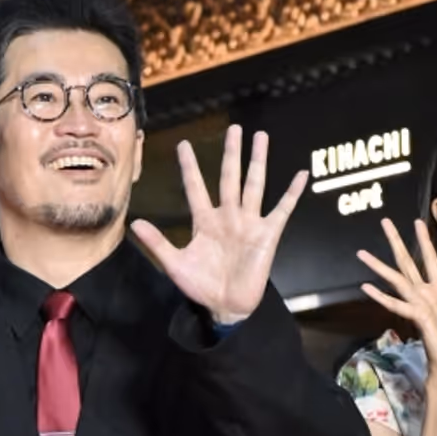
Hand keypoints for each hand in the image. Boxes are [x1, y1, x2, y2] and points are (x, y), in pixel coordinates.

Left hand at [130, 124, 305, 324]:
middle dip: (231, 153)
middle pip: (229, 177)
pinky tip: (301, 175)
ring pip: (254, 184)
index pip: (195, 187)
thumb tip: (135, 223)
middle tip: (234, 128)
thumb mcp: (176, 264)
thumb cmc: (201, 287)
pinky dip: (292, 193)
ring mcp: (249, 223)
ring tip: (261, 137)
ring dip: (258, 161)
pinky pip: (282, 209)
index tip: (183, 145)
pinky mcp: (267, 234)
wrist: (225, 307)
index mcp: (205, 221)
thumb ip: (158, 243)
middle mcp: (227, 216)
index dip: (189, 167)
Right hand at [358, 219, 436, 377]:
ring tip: (363, 253)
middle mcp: (424, 294)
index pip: (430, 259)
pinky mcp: (416, 317)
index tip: (417, 222)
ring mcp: (418, 304)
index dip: (424, 241)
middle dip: (397, 243)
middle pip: (408, 263)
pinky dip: (382, 297)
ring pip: (397, 280)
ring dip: (379, 267)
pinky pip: (397, 305)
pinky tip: (366, 287)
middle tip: (385, 222)